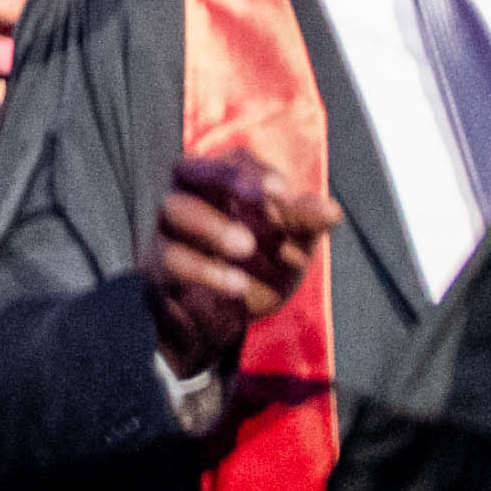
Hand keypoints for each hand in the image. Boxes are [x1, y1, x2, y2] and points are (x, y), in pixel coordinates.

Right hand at [151, 143, 335, 385]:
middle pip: (189, 168)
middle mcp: (186, 198)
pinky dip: (205, 270)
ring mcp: (166, 232)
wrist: (220, 329)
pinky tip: (238, 285)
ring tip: (247, 247)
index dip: (255, 171)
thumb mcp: (289, 250)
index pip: (232, 161)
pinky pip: (172, 260)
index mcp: (220, 186)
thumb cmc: (256, 272)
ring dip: (213, 225)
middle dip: (226, 177)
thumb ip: (305, 227)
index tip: (283, 190)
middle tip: (269, 196)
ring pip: (175, 210)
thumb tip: (332, 211)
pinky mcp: (157, 270)